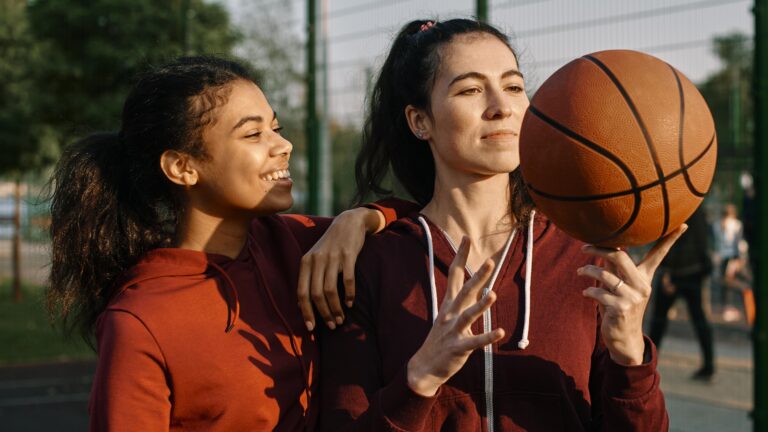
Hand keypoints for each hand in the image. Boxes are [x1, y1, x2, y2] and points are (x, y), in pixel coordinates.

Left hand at [297, 207, 384, 330]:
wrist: (348, 222)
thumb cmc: (331, 245)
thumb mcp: (315, 258)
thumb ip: (309, 278)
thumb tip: (302, 305)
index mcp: (306, 262)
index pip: (302, 292)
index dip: (306, 312)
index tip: (311, 327)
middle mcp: (316, 260)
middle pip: (316, 294)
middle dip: (323, 314)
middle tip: (331, 325)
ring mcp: (332, 257)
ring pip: (330, 291)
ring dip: (336, 308)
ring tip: (340, 318)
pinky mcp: (348, 255)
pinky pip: (347, 280)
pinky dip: (349, 295)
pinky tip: (351, 303)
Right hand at [407, 238, 504, 396]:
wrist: (424, 367)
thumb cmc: (441, 339)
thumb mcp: (448, 316)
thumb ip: (464, 301)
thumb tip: (482, 287)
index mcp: (449, 304)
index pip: (455, 275)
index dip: (461, 256)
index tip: (466, 238)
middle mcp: (450, 314)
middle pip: (465, 291)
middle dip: (477, 277)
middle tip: (489, 262)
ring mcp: (453, 331)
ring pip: (468, 315)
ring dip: (480, 305)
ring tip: (491, 294)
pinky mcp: (458, 348)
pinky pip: (475, 342)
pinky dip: (487, 337)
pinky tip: (500, 332)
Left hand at [578, 225, 686, 365]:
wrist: (623, 338)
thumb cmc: (619, 306)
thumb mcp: (619, 285)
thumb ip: (614, 268)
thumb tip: (604, 246)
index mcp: (645, 277)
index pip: (658, 255)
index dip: (670, 239)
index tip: (683, 224)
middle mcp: (642, 285)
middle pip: (621, 256)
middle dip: (599, 249)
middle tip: (584, 248)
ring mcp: (633, 297)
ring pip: (606, 275)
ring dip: (589, 271)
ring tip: (580, 272)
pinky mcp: (621, 309)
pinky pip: (599, 292)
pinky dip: (589, 291)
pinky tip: (585, 293)